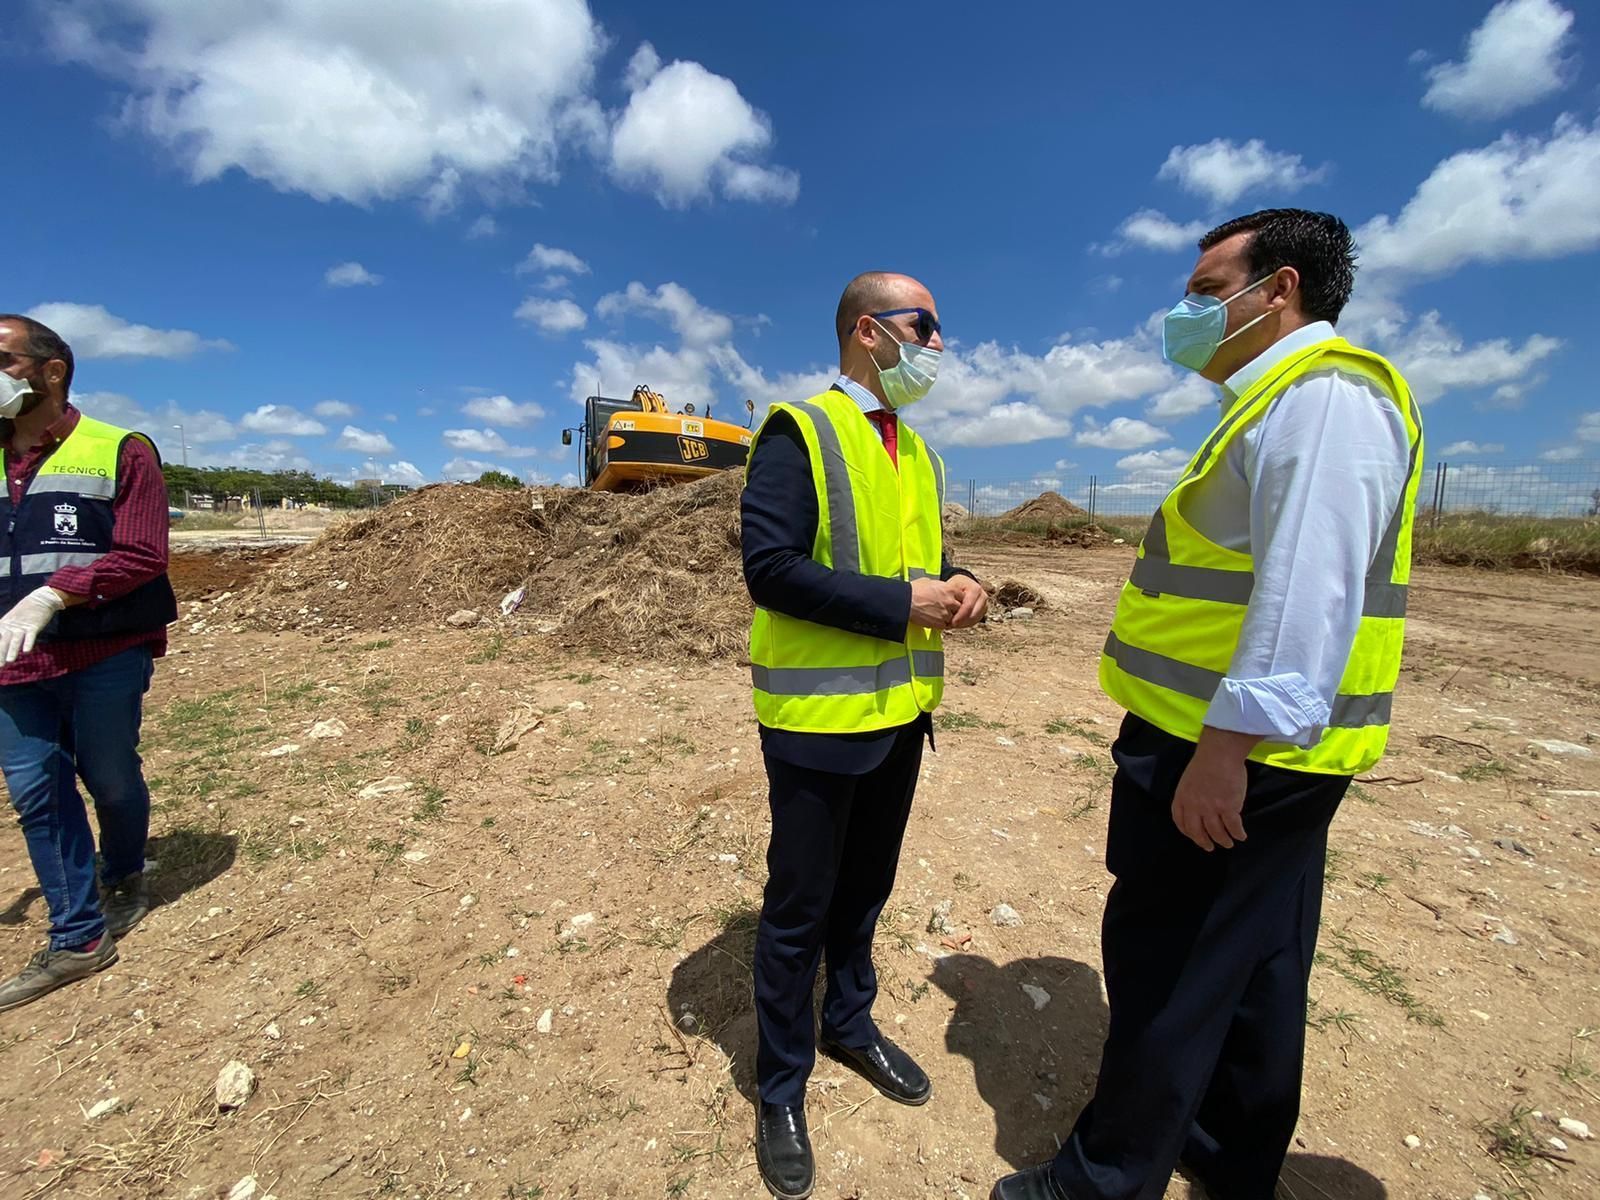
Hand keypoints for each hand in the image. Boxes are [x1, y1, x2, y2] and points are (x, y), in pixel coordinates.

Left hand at [0, 586, 65, 663]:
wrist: (39, 600)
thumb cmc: (23, 613)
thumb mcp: (10, 620)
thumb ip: (3, 632)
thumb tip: (2, 643)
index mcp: (2, 625)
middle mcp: (10, 626)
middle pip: (4, 642)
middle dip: (1, 653)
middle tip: (0, 666)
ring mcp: (22, 626)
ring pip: (16, 640)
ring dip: (12, 650)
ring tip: (10, 661)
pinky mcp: (34, 626)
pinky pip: (31, 636)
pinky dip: (28, 643)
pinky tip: (27, 651)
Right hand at [908, 577, 960, 629]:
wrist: (906, 602)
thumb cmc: (914, 590)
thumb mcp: (929, 582)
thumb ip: (939, 586)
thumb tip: (938, 586)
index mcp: (950, 589)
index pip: (962, 596)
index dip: (957, 599)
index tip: (952, 600)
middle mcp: (950, 601)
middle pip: (960, 608)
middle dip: (954, 608)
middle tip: (946, 608)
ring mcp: (946, 613)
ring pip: (953, 617)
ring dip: (948, 617)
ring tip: (937, 614)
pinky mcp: (940, 623)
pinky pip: (945, 625)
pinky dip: (941, 623)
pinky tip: (933, 619)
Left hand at [945, 574, 988, 628]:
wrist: (964, 584)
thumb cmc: (957, 585)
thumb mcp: (952, 586)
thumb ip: (951, 596)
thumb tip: (946, 607)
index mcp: (975, 589)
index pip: (968, 606)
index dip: (960, 616)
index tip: (951, 622)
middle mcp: (982, 596)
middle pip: (974, 615)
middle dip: (962, 622)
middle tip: (952, 625)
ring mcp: (984, 604)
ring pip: (975, 619)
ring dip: (964, 624)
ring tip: (953, 625)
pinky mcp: (983, 610)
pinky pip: (976, 620)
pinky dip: (967, 623)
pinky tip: (959, 623)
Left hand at [1171, 728, 1258, 850]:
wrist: (1219, 754)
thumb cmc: (1205, 762)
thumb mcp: (1188, 779)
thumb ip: (1190, 794)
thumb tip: (1197, 806)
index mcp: (1182, 798)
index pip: (1180, 821)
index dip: (1188, 832)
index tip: (1194, 837)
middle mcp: (1194, 807)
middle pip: (1197, 832)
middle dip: (1204, 842)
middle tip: (1210, 847)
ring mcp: (1211, 809)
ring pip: (1217, 833)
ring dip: (1223, 841)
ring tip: (1228, 844)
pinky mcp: (1229, 808)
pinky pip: (1234, 827)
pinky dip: (1238, 834)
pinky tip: (1241, 836)